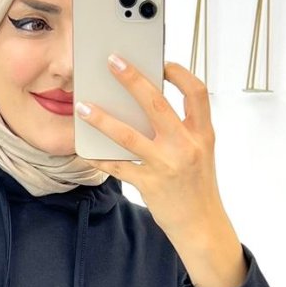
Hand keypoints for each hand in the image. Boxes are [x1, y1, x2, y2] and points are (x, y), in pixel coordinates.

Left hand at [77, 58, 228, 243]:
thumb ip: (181, 129)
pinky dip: (100, 158)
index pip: (197, 93)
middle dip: (132, 79)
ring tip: (82, 106)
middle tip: (113, 61)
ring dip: (102, 118)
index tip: (162, 62)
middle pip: (156, 104)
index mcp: (203, 134)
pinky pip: (118, 167)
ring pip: (128, 135)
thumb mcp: (200, 152)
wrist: (202, 225)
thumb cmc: (197, 185)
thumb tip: (145, 104)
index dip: (180, 73)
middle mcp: (186, 146)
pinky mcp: (150, 184)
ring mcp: (167, 165)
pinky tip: (85, 151)